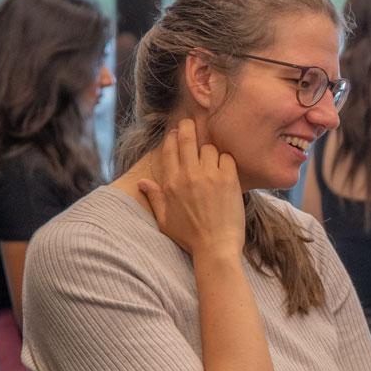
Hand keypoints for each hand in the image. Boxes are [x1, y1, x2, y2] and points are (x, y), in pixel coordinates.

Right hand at [137, 120, 243, 258]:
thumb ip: (154, 198)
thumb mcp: (165, 220)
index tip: (175, 132)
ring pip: (209, 147)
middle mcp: (188, 176)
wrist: (215, 248)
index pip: (168, 150)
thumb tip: (143, 182)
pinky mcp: (228, 179)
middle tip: (191, 123)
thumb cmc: (190, 237)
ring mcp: (209, 176)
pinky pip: (226, 157)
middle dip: (187, 127)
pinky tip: (226, 169)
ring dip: (210, 151)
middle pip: (186, 139)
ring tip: (212, 159)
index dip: (172, 137)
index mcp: (171, 184)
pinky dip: (226, 160)